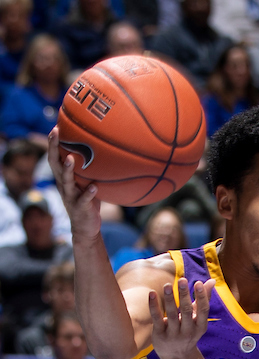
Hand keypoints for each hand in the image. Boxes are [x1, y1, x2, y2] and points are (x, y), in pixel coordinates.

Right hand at [48, 127, 101, 243]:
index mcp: (63, 178)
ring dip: (68, 170)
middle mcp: (64, 185)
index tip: (55, 127)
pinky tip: (94, 187)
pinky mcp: (80, 208)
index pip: (55, 157)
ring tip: (71, 159)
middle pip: (55, 164)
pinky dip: (88, 194)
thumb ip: (90, 170)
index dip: (53, 143)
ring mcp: (70, 197)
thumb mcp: (87, 183)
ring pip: (66, 181)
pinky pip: (84, 200)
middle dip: (54, 148)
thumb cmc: (88, 202)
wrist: (85, 228)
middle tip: (55, 133)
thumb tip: (103, 152)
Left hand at [148, 276, 214, 358]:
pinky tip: (152, 293)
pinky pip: (157, 319)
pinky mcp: (160, 335)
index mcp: (199, 326)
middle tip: (182, 280)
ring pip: (172, 315)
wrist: (177, 358)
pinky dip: (154, 306)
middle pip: (187, 311)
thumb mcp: (198, 319)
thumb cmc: (189, 332)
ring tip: (167, 285)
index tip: (198, 283)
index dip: (201, 297)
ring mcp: (173, 335)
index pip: (203, 311)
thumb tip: (212, 281)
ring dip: (170, 299)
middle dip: (184, 296)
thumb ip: (203, 299)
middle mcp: (188, 332)